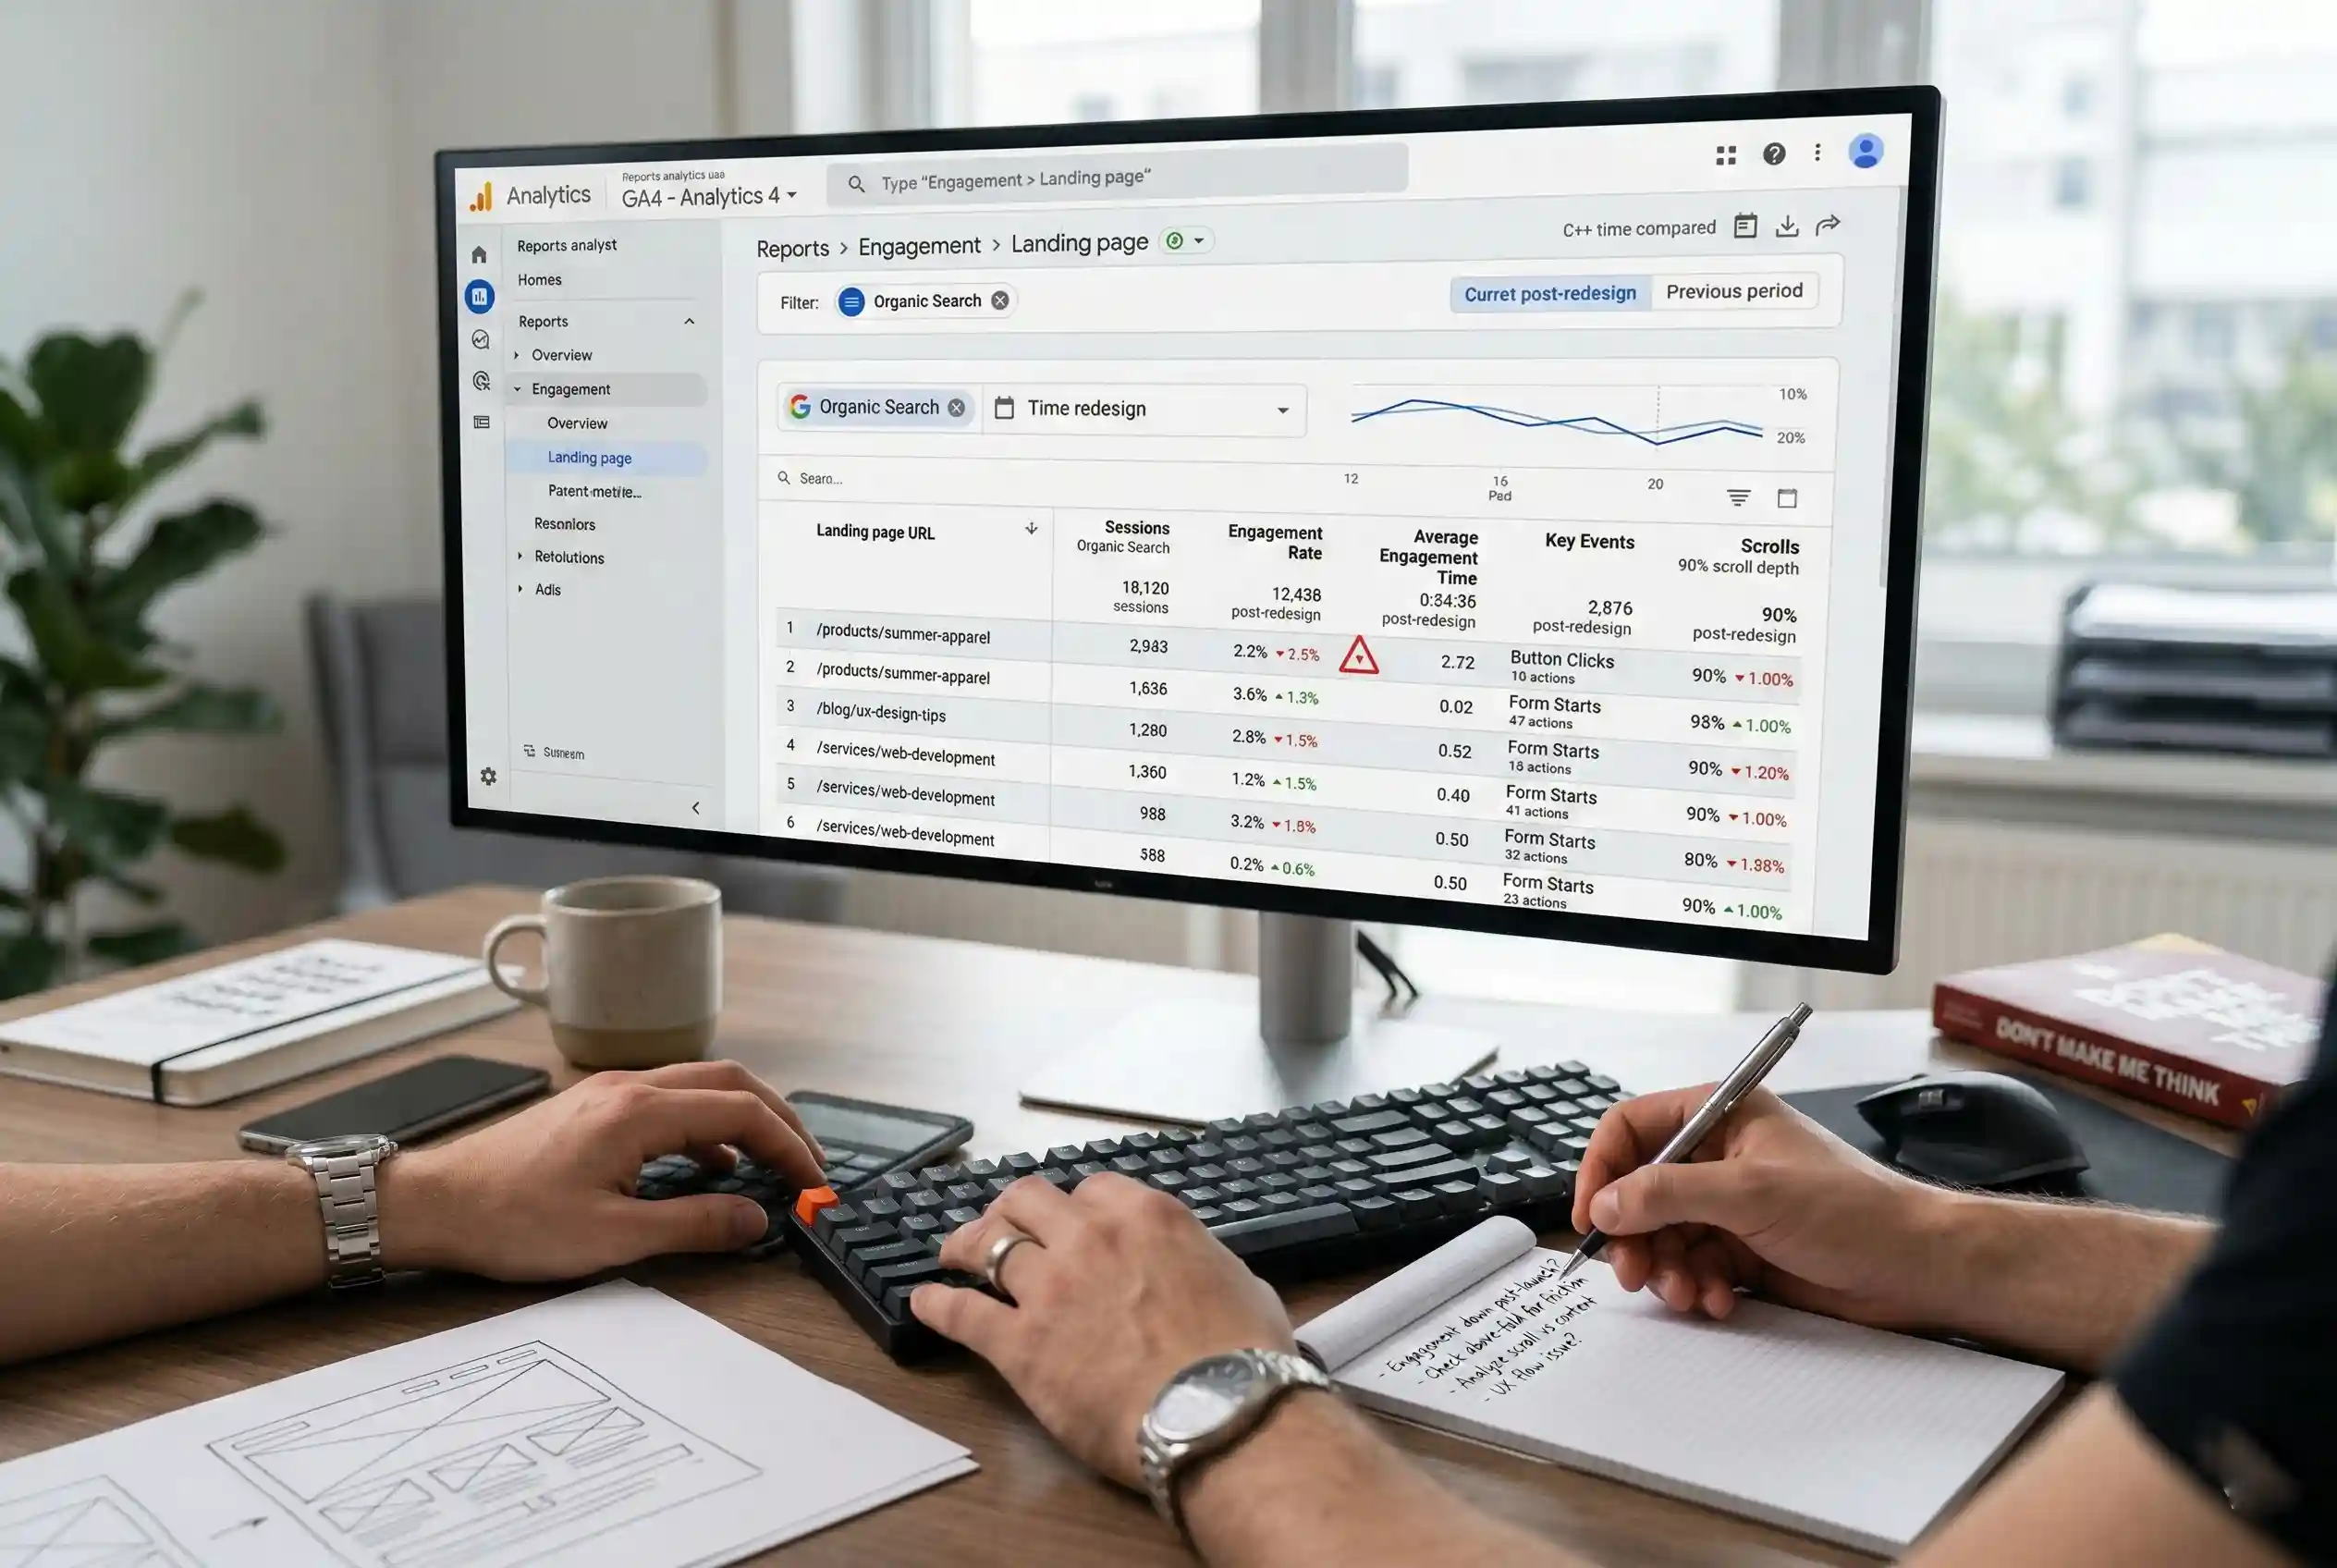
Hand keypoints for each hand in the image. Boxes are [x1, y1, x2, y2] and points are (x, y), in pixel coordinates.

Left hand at [381, 1060, 824, 1279]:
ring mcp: (608, 1092)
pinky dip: (706, 1125)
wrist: (433, 1204)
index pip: (744, 1110)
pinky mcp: (592, 1107)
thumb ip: (693, 1224)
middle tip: (808, 1164)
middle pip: (731, 1082)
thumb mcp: (612, 1238)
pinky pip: (670, 1101)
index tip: (814, 1183)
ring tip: (770, 1163)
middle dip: (780, 1120)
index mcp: (640, 1112)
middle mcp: (629, 1087)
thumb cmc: (511, 1222)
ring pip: (700, 1086)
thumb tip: (756, 1219)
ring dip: (744, 1118)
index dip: (790, 1146)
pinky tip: (708, 1163)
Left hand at [908, 1173, 1294, 1487]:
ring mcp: (1049, 1287)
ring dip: (967, 1244)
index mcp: (1147, 1216)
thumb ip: (1201, 1263)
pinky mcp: (1019, 1344)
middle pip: (1029, 1200)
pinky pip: (963, 1313)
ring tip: (953, 1254)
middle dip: (1013, 1210)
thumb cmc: (1244, 1358)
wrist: (1218, 1414)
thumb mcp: (1240, 1284)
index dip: (1077, 1207)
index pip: (1093, 1190)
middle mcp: (1090, 1238)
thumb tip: (1195, 1272)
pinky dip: (937, 1306)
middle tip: (1002, 1226)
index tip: (1070, 1222)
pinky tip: (923, 1304)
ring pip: (988, 1243)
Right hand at [1571, 1085, 1958, 1329]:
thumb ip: (1669, 1194)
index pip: (1633, 1128)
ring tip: (1688, 1293)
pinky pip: (1695, 1267)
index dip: (1603, 1169)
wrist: (1917, 1267)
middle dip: (1635, 1235)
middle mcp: (1721, 1157)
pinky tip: (1719, 1301)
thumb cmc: (1853, 1210)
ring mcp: (1733, 1206)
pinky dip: (1697, 1287)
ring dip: (1668, 1269)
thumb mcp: (1751, 1193)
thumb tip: (1607, 1204)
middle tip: (1634, 1272)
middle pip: (1641, 1190)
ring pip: (1664, 1236)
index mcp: (1722, 1116)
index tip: (1591, 1215)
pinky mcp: (1746, 1251)